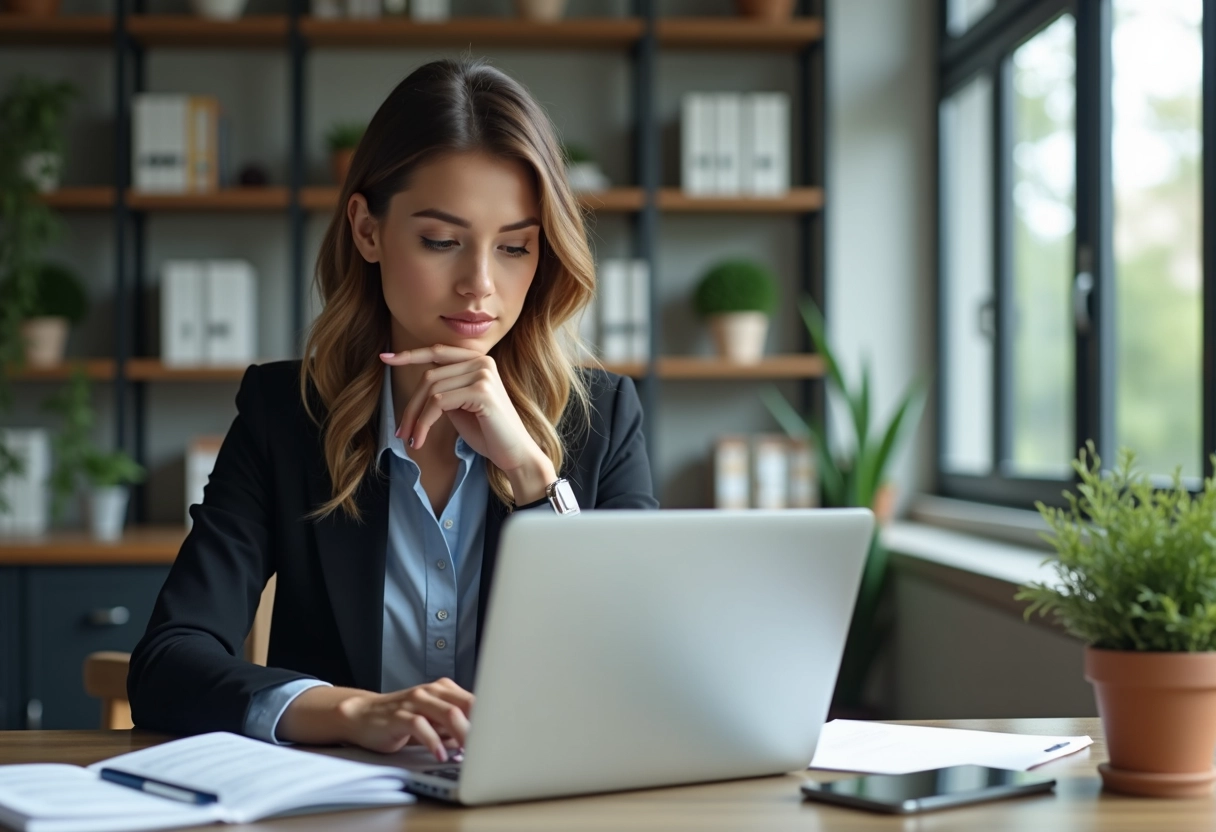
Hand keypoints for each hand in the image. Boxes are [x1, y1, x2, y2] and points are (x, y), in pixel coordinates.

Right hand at [278, 678, 473, 758]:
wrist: (363, 716)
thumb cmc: (401, 719)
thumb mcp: (432, 720)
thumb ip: (454, 727)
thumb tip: (479, 741)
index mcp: (443, 689)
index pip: (473, 700)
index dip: (488, 718)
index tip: (499, 735)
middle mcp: (430, 691)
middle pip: (465, 706)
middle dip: (479, 727)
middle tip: (488, 747)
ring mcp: (415, 701)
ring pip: (447, 713)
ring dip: (462, 735)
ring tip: (468, 753)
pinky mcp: (399, 716)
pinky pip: (421, 726)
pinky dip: (434, 743)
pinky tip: (440, 756)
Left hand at [379, 345, 555, 494]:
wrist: (514, 453)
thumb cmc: (488, 432)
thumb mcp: (461, 406)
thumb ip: (445, 390)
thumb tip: (420, 387)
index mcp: (478, 361)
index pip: (438, 352)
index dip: (410, 355)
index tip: (385, 358)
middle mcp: (482, 362)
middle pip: (430, 376)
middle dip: (410, 405)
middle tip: (402, 431)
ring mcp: (483, 374)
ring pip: (431, 390)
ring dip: (415, 418)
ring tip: (410, 439)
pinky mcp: (481, 391)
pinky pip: (438, 402)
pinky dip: (424, 422)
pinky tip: (421, 439)